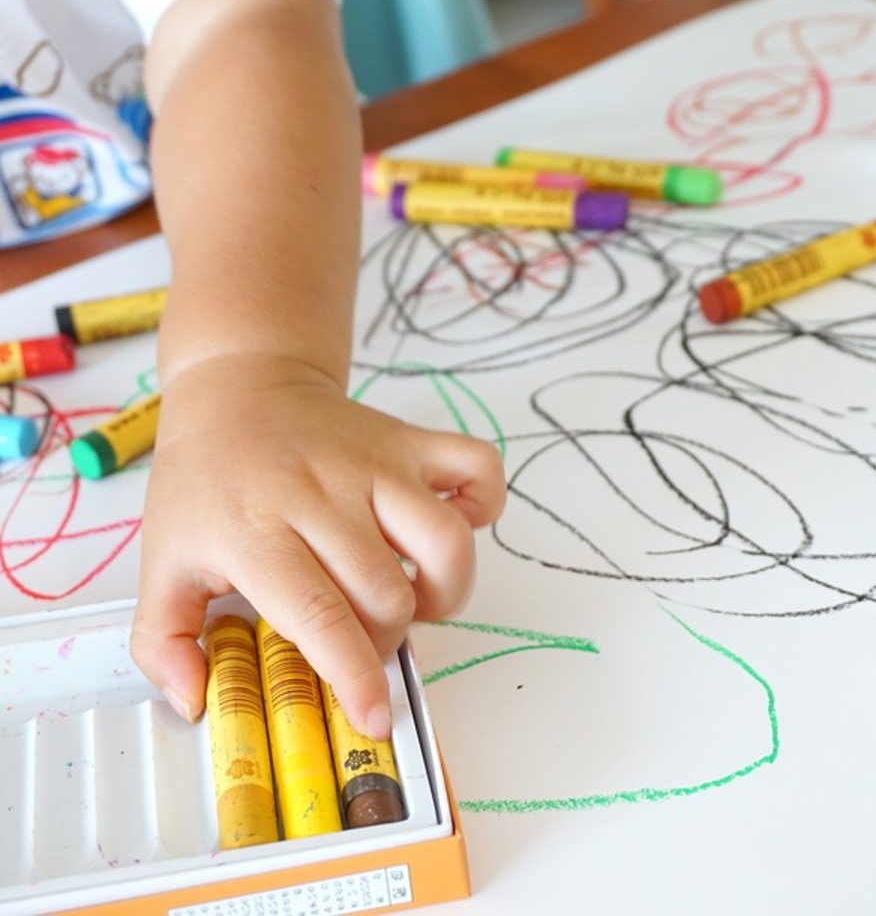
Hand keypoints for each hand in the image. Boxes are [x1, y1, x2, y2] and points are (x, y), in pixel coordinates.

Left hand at [131, 354, 505, 737]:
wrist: (240, 389)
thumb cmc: (205, 481)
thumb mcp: (161, 559)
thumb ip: (162, 640)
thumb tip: (194, 701)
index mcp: (257, 529)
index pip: (320, 613)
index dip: (355, 674)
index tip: (374, 717)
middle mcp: (324, 493)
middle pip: (388, 593)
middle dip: (385, 639)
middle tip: (362, 635)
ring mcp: (376, 462)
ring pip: (446, 540)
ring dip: (444, 589)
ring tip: (414, 595)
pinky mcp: (409, 441)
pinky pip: (478, 467)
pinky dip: (484, 504)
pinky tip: (453, 525)